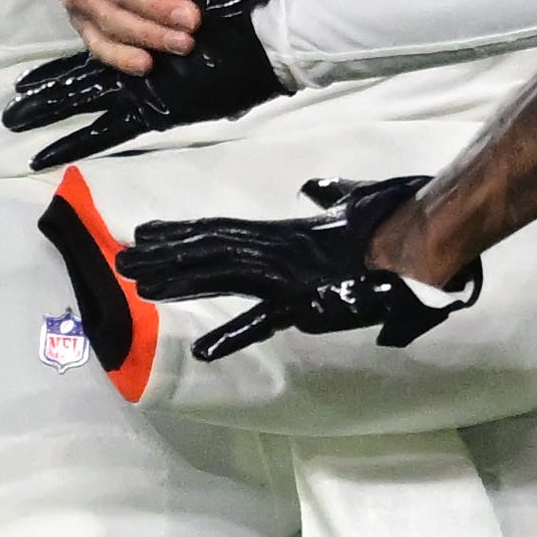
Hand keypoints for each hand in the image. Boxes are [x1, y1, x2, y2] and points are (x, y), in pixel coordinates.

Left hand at [116, 176, 481, 361]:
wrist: (418, 245)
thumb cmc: (390, 225)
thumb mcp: (352, 203)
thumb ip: (329, 194)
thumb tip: (315, 186)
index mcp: (283, 234)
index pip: (220, 230)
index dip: (180, 232)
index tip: (145, 232)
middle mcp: (275, 250)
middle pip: (207, 249)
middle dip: (162, 255)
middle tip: (118, 258)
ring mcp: (286, 274)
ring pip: (220, 273)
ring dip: (176, 279)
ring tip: (135, 282)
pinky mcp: (305, 300)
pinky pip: (262, 321)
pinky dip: (232, 335)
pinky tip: (202, 350)